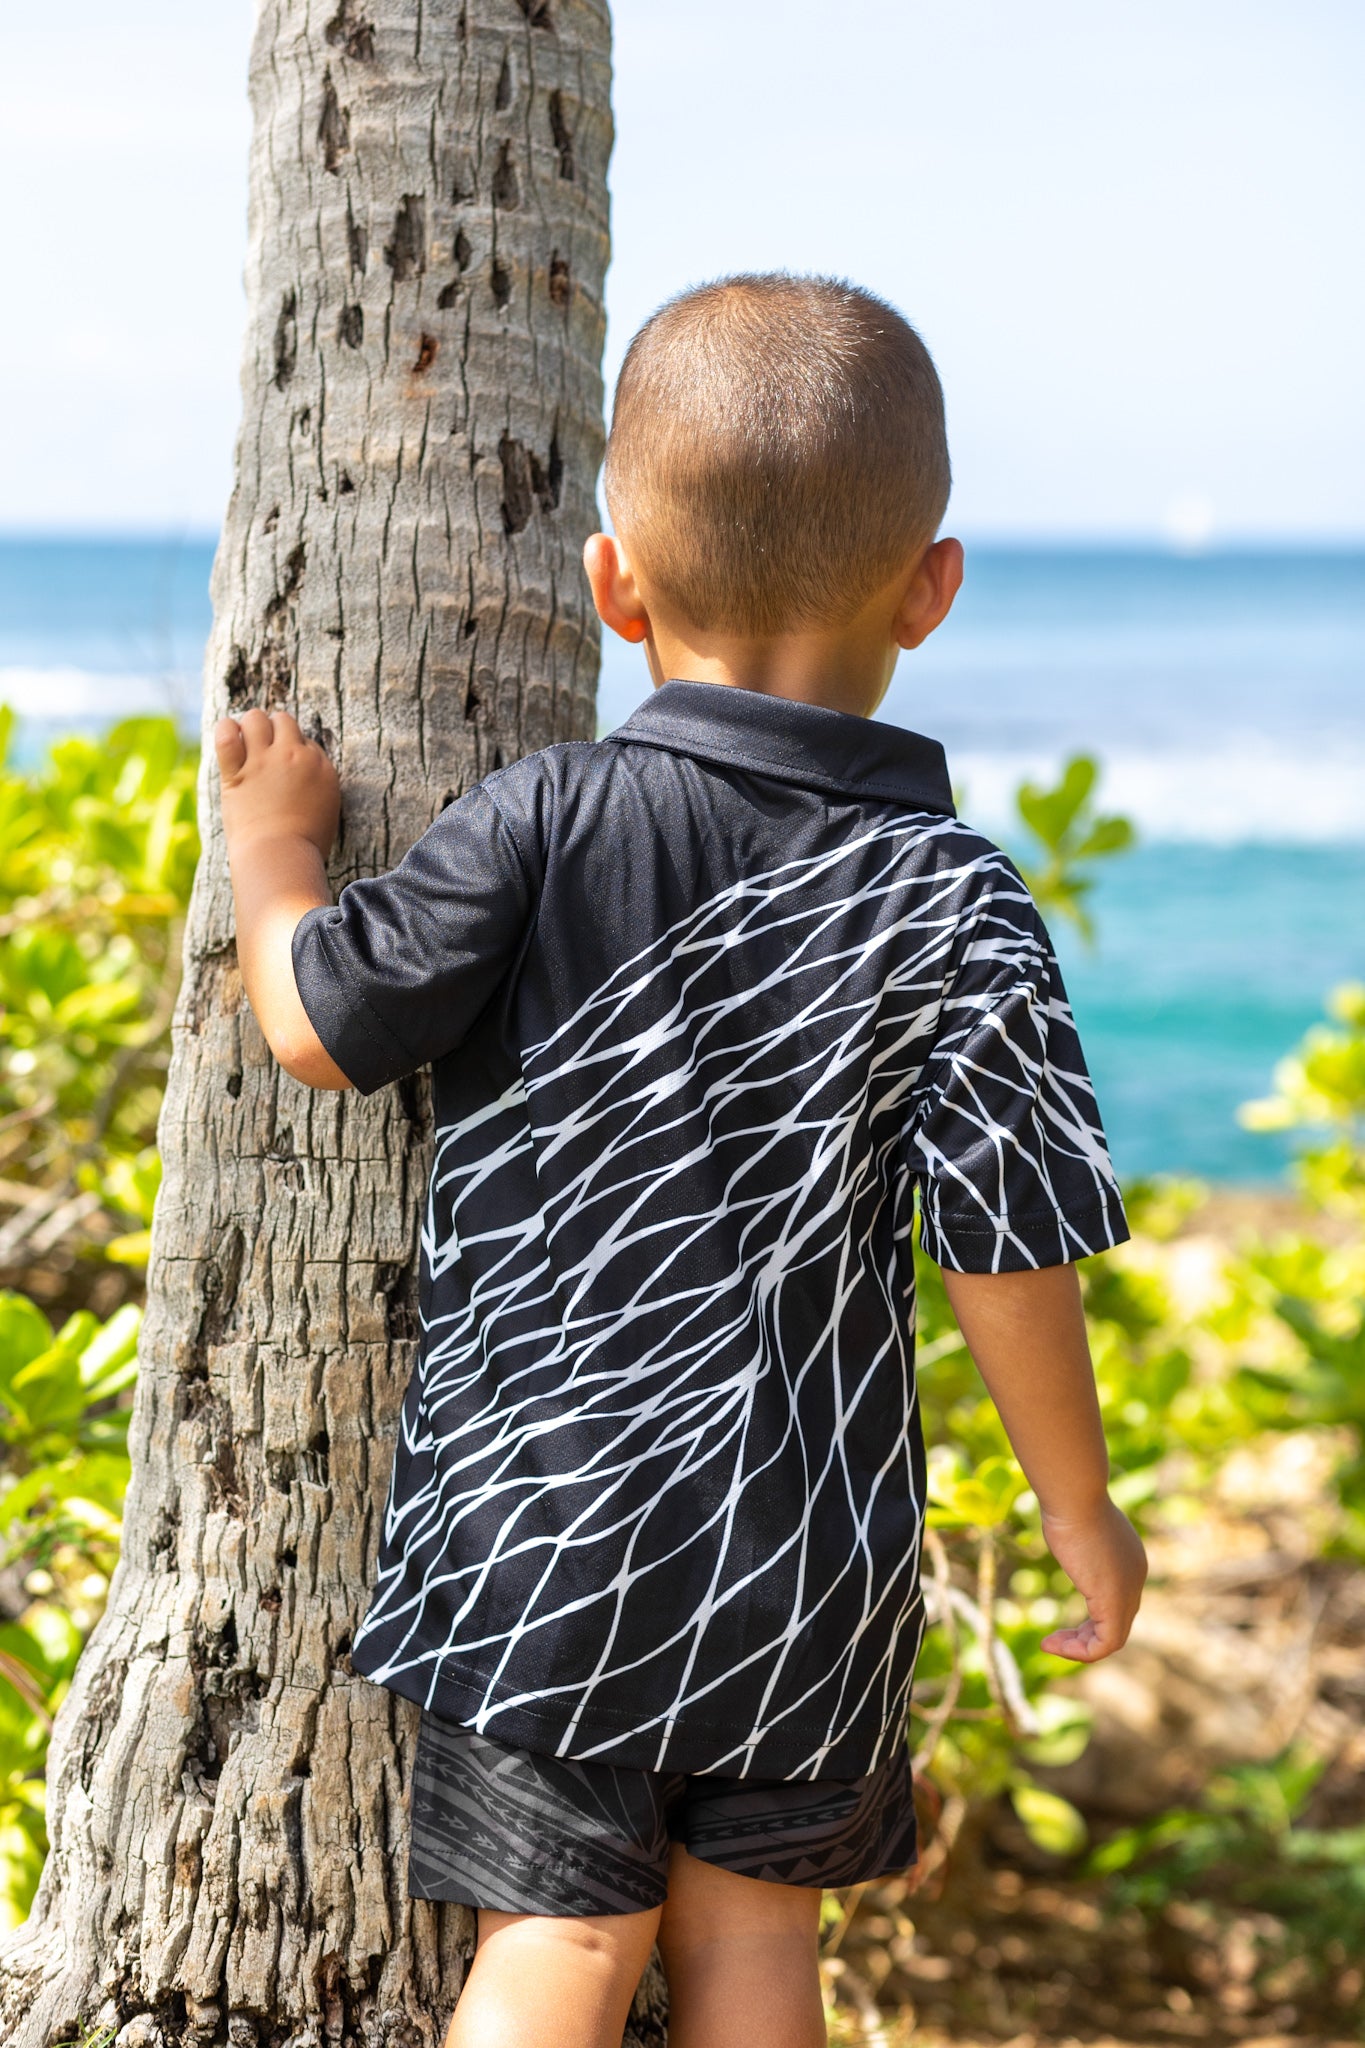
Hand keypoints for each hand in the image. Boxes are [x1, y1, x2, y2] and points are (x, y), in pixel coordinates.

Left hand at [215, 709, 339, 860]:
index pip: (305, 739)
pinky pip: (226, 735)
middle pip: (283, 720)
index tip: (286, 766)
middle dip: (273, 730)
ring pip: (256, 718)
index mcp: (321, 767)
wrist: (281, 857)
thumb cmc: (305, 845)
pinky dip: (225, 730)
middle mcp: (294, 756)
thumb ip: (316, 786)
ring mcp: (264, 761)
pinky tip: (228, 736)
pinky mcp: (237, 772)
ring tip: (245, 741)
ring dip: (250, 726)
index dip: (293, 749)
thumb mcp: (326, 811)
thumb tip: (300, 777)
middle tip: (265, 748)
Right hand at [1038, 1496, 1146, 1661]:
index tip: (1060, 1621)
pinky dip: (1080, 1651)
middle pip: (1117, 1623)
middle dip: (1084, 1636)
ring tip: (1050, 1645)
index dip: (1089, 1620)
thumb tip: (1065, 1528)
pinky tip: (1052, 1644)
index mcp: (1130, 1560)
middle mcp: (1136, 1578)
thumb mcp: (1075, 1525)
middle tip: (1053, 1640)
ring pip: (1113, 1638)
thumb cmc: (1068, 1503)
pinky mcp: (1115, 1602)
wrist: (1075, 1496)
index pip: (1117, 1603)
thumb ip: (1079, 1539)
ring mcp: (1129, 1591)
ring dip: (1079, 1648)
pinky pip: (1105, 1644)